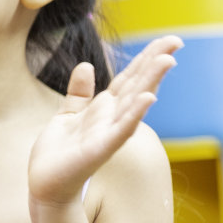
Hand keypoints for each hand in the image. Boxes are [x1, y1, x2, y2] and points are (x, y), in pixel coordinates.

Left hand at [28, 35, 181, 207]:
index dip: (145, 58)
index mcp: (104, 109)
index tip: (167, 40)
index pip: (129, 78)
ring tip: (167, 60)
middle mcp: (111, 118)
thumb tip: (86, 65)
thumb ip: (79, 92)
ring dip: (150, 82)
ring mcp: (108, 133)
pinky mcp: (99, 149)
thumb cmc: (59, 152)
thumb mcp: (67, 114)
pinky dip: (134, 113)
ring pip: (133, 103)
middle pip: (137, 85)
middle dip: (155, 63)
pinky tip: (148, 98)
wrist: (45, 182)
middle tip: (176, 41)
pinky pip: (121, 129)